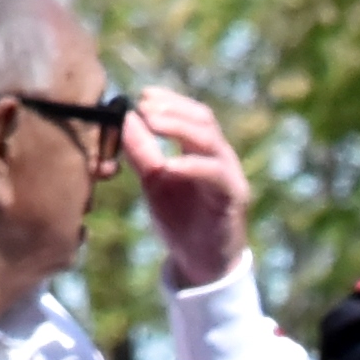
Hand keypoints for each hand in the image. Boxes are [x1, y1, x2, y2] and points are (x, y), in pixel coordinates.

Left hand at [124, 90, 254, 291]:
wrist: (202, 264)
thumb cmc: (181, 222)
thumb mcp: (154, 184)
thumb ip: (143, 154)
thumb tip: (126, 120)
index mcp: (201, 151)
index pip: (191, 114)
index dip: (169, 100)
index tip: (141, 96)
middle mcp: (219, 157)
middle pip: (203, 119)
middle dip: (173, 108)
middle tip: (144, 105)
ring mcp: (229, 176)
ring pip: (210, 140)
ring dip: (179, 127)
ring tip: (151, 122)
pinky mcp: (233, 197)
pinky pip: (216, 174)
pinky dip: (192, 166)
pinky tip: (169, 165)